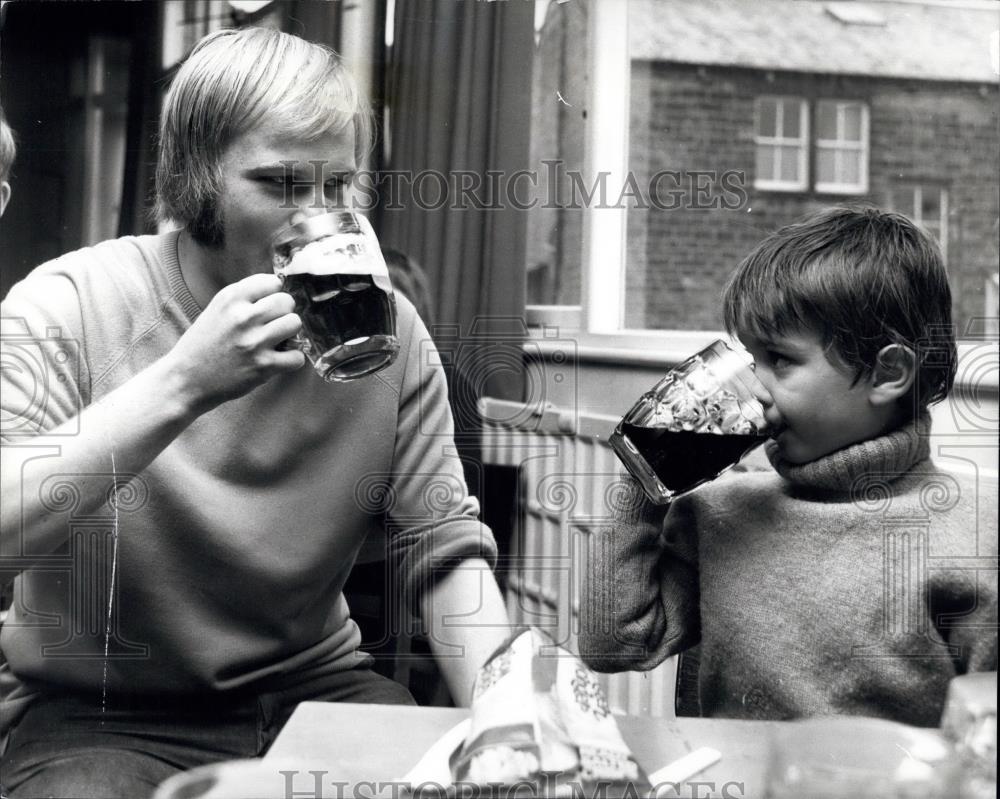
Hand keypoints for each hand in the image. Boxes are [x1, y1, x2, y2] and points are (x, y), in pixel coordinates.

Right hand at [164, 273, 304, 412]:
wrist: (185, 380)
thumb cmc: (203, 345)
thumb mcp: (216, 311)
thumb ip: (244, 300)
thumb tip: (278, 293)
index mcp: (230, 298)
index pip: (272, 282)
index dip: (273, 295)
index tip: (266, 307)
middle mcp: (242, 317)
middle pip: (287, 301)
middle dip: (284, 313)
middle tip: (273, 325)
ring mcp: (254, 341)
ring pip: (295, 324)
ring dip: (290, 334)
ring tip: (278, 341)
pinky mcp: (262, 366)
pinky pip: (297, 357)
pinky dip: (293, 360)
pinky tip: (280, 360)